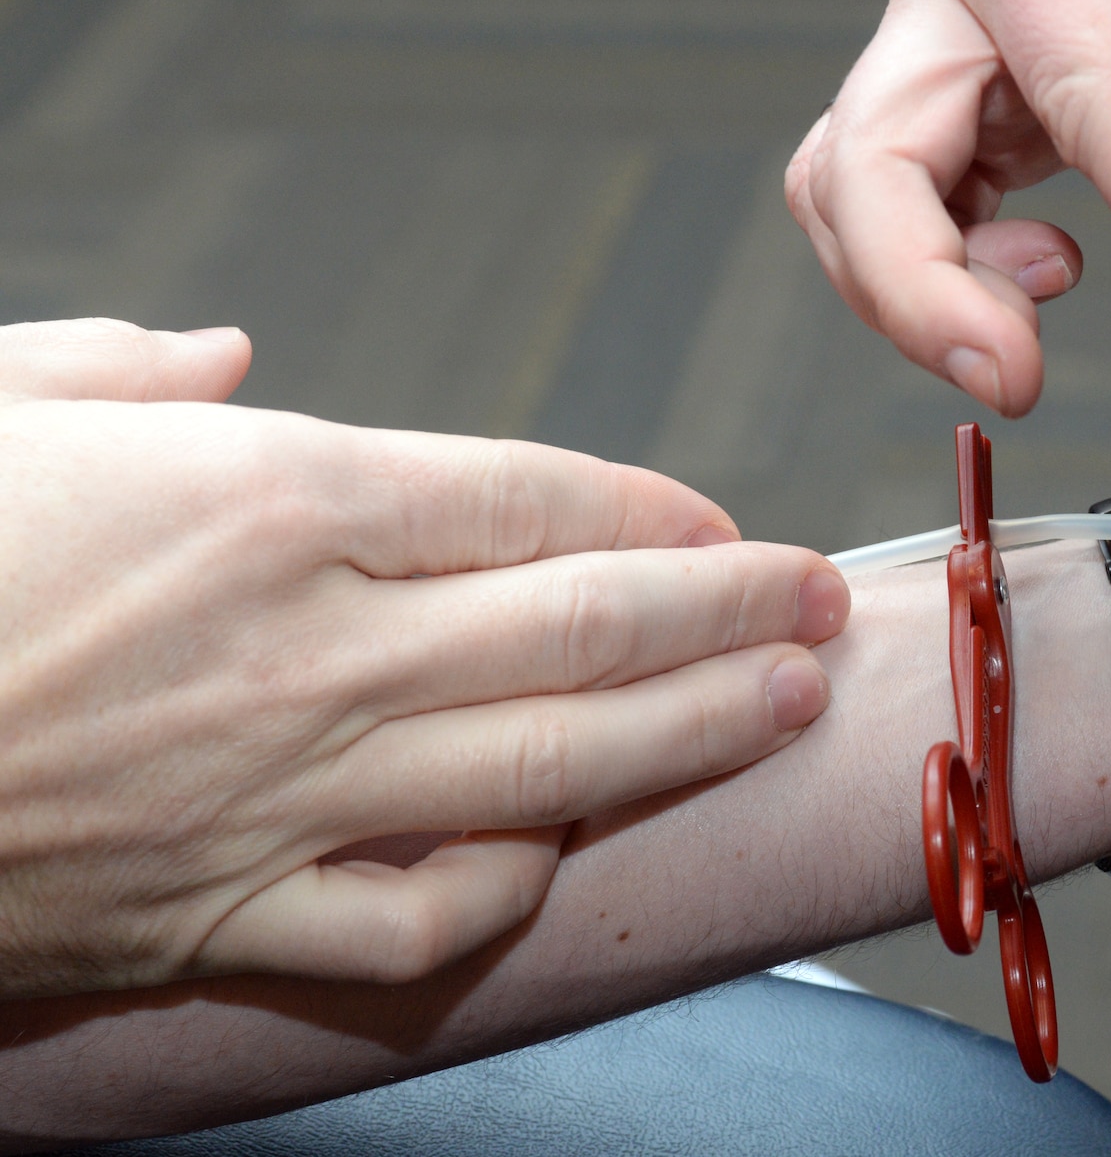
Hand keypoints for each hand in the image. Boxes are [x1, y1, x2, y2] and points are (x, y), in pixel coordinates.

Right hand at [0, 319, 847, 998]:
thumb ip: (131, 373)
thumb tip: (231, 351)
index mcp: (267, 497)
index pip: (529, 494)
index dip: (655, 506)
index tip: (722, 518)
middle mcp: (307, 644)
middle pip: (584, 621)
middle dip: (729, 609)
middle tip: (823, 601)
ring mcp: (277, 790)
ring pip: (544, 765)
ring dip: (687, 732)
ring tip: (782, 703)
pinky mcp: (218, 913)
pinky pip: (412, 916)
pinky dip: (505, 887)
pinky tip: (565, 852)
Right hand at [788, 0, 1110, 416]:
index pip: (1083, 95)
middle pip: (864, 167)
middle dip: (920, 292)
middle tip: (1017, 381)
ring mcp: (936, 57)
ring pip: (850, 202)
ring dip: (915, 294)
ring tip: (1029, 338)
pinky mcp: (959, 105)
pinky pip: (902, 212)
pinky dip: (947, 273)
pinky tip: (1047, 276)